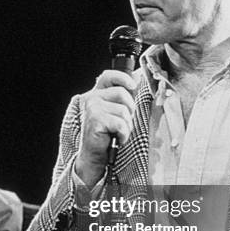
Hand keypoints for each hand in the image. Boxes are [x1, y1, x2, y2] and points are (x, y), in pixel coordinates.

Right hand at [74, 70, 136, 186]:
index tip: (133, 86)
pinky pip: (120, 123)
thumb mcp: (115, 112)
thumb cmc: (106, 134)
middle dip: (129, 109)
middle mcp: (92, 98)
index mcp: (96, 94)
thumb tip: (137, 78)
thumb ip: (123, 96)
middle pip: (122, 92)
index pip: (108, 75)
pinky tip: (116, 138)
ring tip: (117, 132)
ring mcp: (92, 108)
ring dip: (126, 125)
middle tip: (122, 122)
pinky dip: (123, 134)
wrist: (94, 154)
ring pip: (123, 110)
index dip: (122, 77)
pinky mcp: (95, 120)